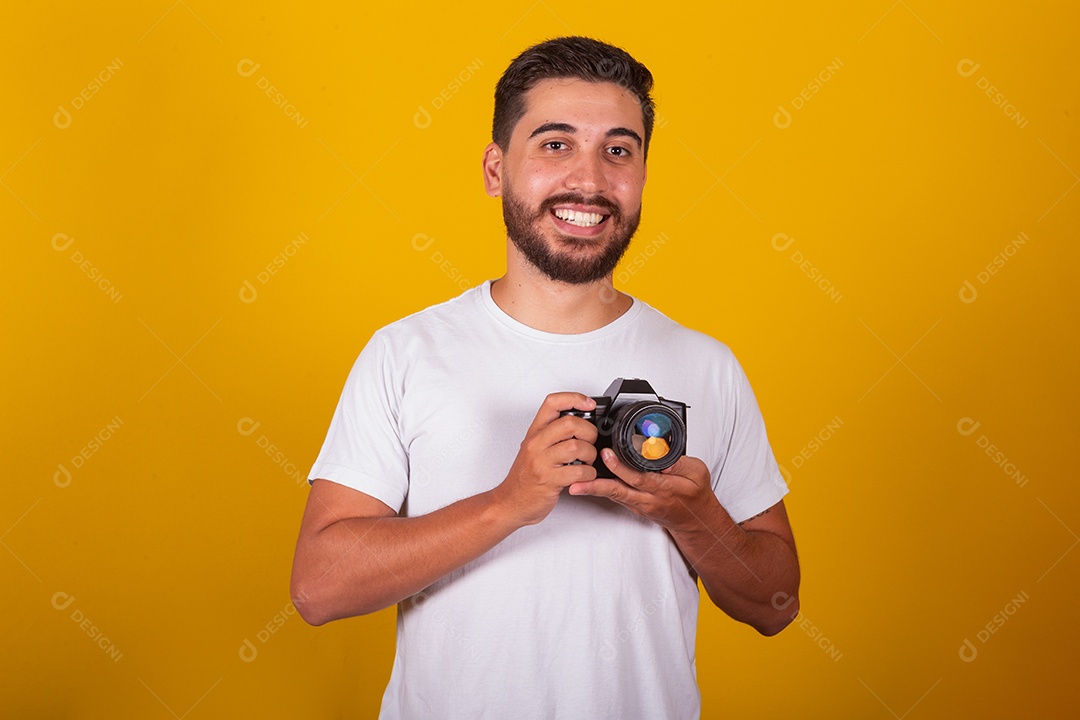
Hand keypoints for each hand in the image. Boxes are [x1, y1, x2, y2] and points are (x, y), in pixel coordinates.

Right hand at [493, 393, 599, 525]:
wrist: (510, 502)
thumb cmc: (525, 477)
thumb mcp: (534, 448)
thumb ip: (552, 434)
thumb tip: (581, 422)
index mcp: (534, 432)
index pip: (553, 402)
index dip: (574, 398)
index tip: (589, 404)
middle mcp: (536, 444)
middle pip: (570, 423)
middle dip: (589, 432)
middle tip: (589, 442)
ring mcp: (541, 462)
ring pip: (576, 446)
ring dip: (590, 454)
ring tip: (587, 461)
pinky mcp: (549, 480)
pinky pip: (579, 471)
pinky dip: (588, 473)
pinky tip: (583, 475)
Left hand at [568, 450, 717, 531]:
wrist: (695, 520)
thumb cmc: (696, 494)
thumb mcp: (696, 472)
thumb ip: (677, 461)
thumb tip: (658, 450)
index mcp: (664, 488)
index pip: (639, 478)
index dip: (621, 467)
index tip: (607, 455)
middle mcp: (648, 499)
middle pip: (619, 490)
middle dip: (598, 482)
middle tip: (580, 475)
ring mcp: (640, 505)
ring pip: (614, 495)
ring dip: (593, 490)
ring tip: (575, 485)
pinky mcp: (634, 506)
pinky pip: (616, 497)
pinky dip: (600, 491)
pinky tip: (586, 486)